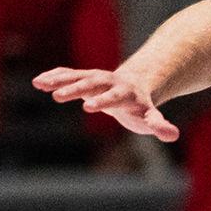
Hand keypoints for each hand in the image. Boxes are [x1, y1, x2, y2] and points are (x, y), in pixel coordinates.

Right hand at [34, 66, 179, 140]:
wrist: (134, 85)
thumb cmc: (141, 108)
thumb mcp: (151, 118)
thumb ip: (160, 125)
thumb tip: (172, 135)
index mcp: (124, 94)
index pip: (113, 98)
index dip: (102, 102)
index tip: (88, 108)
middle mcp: (108, 82)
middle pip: (91, 84)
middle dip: (75, 90)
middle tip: (58, 97)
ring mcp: (94, 77)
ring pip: (76, 76)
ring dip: (59, 80)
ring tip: (39, 84)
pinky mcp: (83, 77)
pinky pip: (67, 75)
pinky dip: (54, 77)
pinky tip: (38, 81)